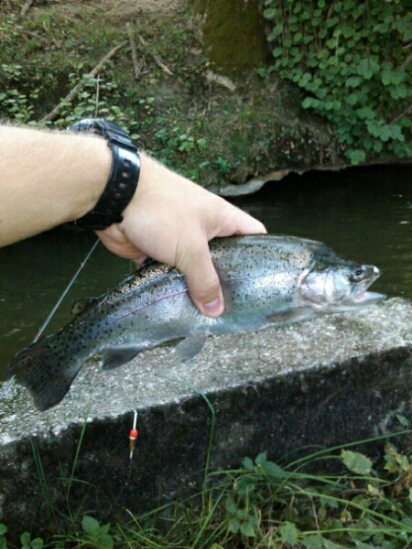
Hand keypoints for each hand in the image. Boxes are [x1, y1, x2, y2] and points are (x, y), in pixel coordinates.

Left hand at [97, 153, 265, 316]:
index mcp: (222, 219)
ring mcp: (181, 241)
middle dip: (227, 282)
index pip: (254, 236)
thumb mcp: (191, 248)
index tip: (265, 283)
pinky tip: (180, 307)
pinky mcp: (159, 252)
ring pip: (196, 270)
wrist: (115, 197)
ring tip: (209, 316)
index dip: (263, 257)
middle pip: (224, 259)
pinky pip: (172, 274)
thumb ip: (205, 280)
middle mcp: (205, 230)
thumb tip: (216, 310)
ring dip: (198, 288)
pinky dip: (174, 288)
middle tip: (235, 310)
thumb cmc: (162, 210)